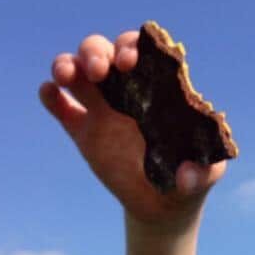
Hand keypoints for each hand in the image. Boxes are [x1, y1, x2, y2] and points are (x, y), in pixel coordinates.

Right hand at [39, 31, 225, 228]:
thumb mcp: (204, 177)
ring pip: (76, 71)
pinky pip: (60, 105)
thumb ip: (200, 174)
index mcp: (157, 90)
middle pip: (103, 51)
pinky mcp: (82, 131)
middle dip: (96, 52)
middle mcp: (126, 91)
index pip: (141, 52)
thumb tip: (186, 175)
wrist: (161, 206)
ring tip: (66, 77)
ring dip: (67, 65)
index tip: (130, 62)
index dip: (132, 47)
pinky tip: (50, 94)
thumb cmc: (189, 180)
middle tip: (99, 71)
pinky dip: (50, 95)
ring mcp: (101, 109)